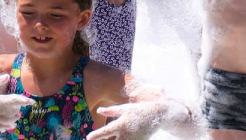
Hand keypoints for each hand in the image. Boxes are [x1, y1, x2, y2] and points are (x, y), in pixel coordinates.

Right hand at [0, 74, 34, 130]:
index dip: (24, 101)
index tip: (33, 102)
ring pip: (7, 120)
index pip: (14, 100)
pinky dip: (6, 126)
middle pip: (12, 111)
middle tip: (22, 105)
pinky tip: (11, 126)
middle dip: (18, 108)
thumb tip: (7, 76)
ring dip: (14, 117)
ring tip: (18, 115)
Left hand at [86, 99, 201, 139]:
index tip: (88, 137)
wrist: (157, 116)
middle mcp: (126, 134)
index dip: (96, 135)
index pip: (106, 131)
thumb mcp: (125, 108)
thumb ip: (111, 110)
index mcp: (121, 124)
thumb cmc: (139, 110)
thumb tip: (99, 110)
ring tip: (108, 139)